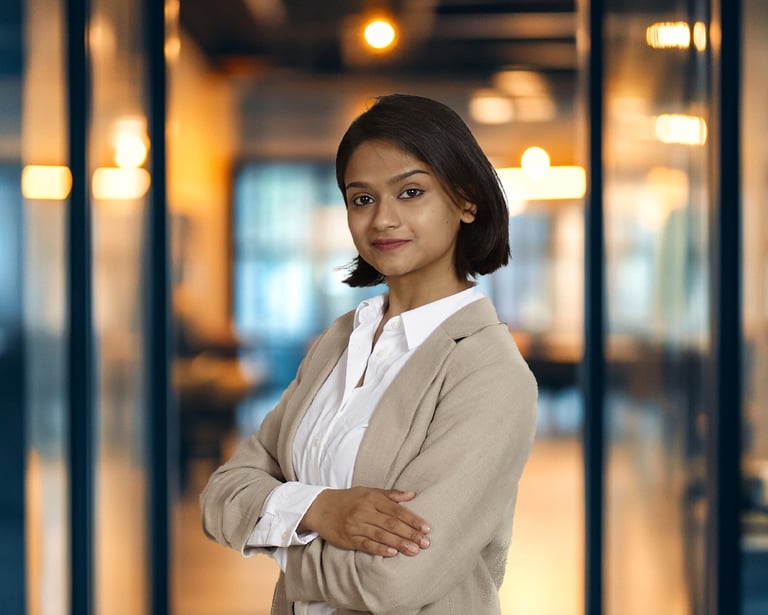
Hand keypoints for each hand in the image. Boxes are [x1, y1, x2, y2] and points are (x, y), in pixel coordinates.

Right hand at [298, 487, 430, 557]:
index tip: (426, 527)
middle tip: (425, 542)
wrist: (321, 508)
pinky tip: (392, 553)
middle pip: (391, 524)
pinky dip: (380, 549)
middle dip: (410, 533)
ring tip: (414, 550)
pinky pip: (366, 545)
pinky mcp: (348, 539)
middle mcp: (364, 511)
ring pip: (381, 535)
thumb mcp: (369, 491)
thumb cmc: (349, 499)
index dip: (412, 519)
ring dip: (399, 543)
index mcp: (372, 498)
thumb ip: (391, 495)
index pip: (396, 510)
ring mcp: (356, 525)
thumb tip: (412, 495)